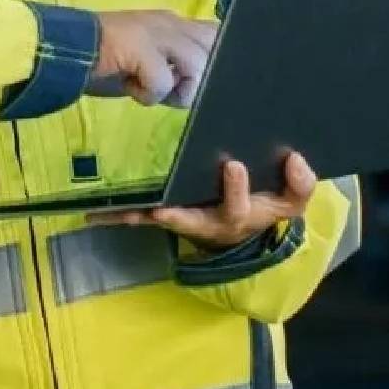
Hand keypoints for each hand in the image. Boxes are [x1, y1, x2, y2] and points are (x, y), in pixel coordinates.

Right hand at [90, 10, 216, 107]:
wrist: (64, 50)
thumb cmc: (104, 61)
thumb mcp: (147, 61)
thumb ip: (173, 67)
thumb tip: (198, 85)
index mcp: (173, 23)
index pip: (216, 32)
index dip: (216, 58)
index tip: (193, 79)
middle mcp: (171, 22)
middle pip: (215, 48)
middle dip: (199, 78)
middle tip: (169, 89)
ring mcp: (157, 32)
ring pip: (196, 66)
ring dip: (174, 90)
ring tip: (147, 88)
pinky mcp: (141, 47)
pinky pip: (163, 81)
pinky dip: (148, 95)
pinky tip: (130, 87)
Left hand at [99, 153, 315, 249]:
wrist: (245, 229)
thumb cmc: (265, 206)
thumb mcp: (290, 200)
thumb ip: (300, 183)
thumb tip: (297, 159)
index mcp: (240, 215)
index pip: (241, 205)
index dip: (237, 189)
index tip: (233, 165)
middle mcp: (208, 222)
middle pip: (193, 221)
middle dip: (179, 215)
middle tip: (164, 209)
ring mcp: (184, 222)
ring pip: (158, 220)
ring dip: (135, 217)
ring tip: (109, 213)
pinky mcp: (166, 216)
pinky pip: (140, 217)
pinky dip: (117, 215)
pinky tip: (89, 212)